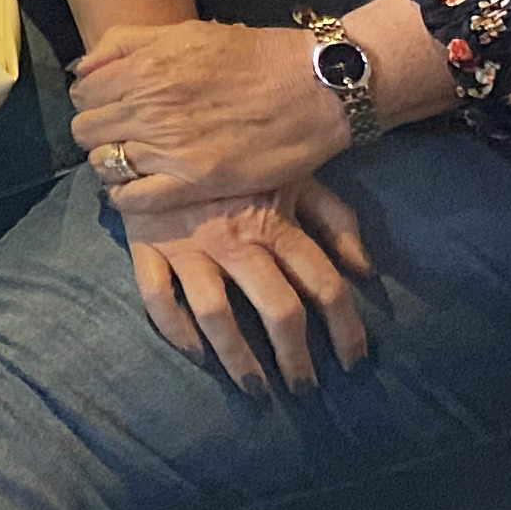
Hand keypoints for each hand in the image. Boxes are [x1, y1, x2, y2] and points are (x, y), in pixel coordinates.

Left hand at [69, 18, 345, 208]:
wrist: (313, 86)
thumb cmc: (252, 55)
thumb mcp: (184, 31)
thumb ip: (125, 43)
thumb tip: (81, 68)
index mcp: (144, 67)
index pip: (82, 93)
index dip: (91, 100)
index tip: (108, 106)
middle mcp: (149, 107)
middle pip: (86, 130)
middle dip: (97, 132)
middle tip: (120, 134)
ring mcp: (171, 147)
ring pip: (105, 164)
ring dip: (111, 163)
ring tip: (132, 160)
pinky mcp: (197, 181)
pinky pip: (134, 199)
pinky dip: (126, 197)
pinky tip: (136, 189)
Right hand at [116, 177, 375, 393]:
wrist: (160, 120)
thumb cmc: (236, 155)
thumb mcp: (293, 174)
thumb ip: (334, 218)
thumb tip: (364, 272)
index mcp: (275, 220)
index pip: (324, 285)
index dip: (346, 329)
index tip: (353, 361)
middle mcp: (235, 238)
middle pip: (277, 310)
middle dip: (296, 359)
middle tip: (304, 389)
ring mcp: (187, 244)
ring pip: (217, 315)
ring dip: (239, 359)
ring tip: (255, 388)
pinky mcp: (146, 245)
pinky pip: (157, 298)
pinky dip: (175, 331)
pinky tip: (196, 354)